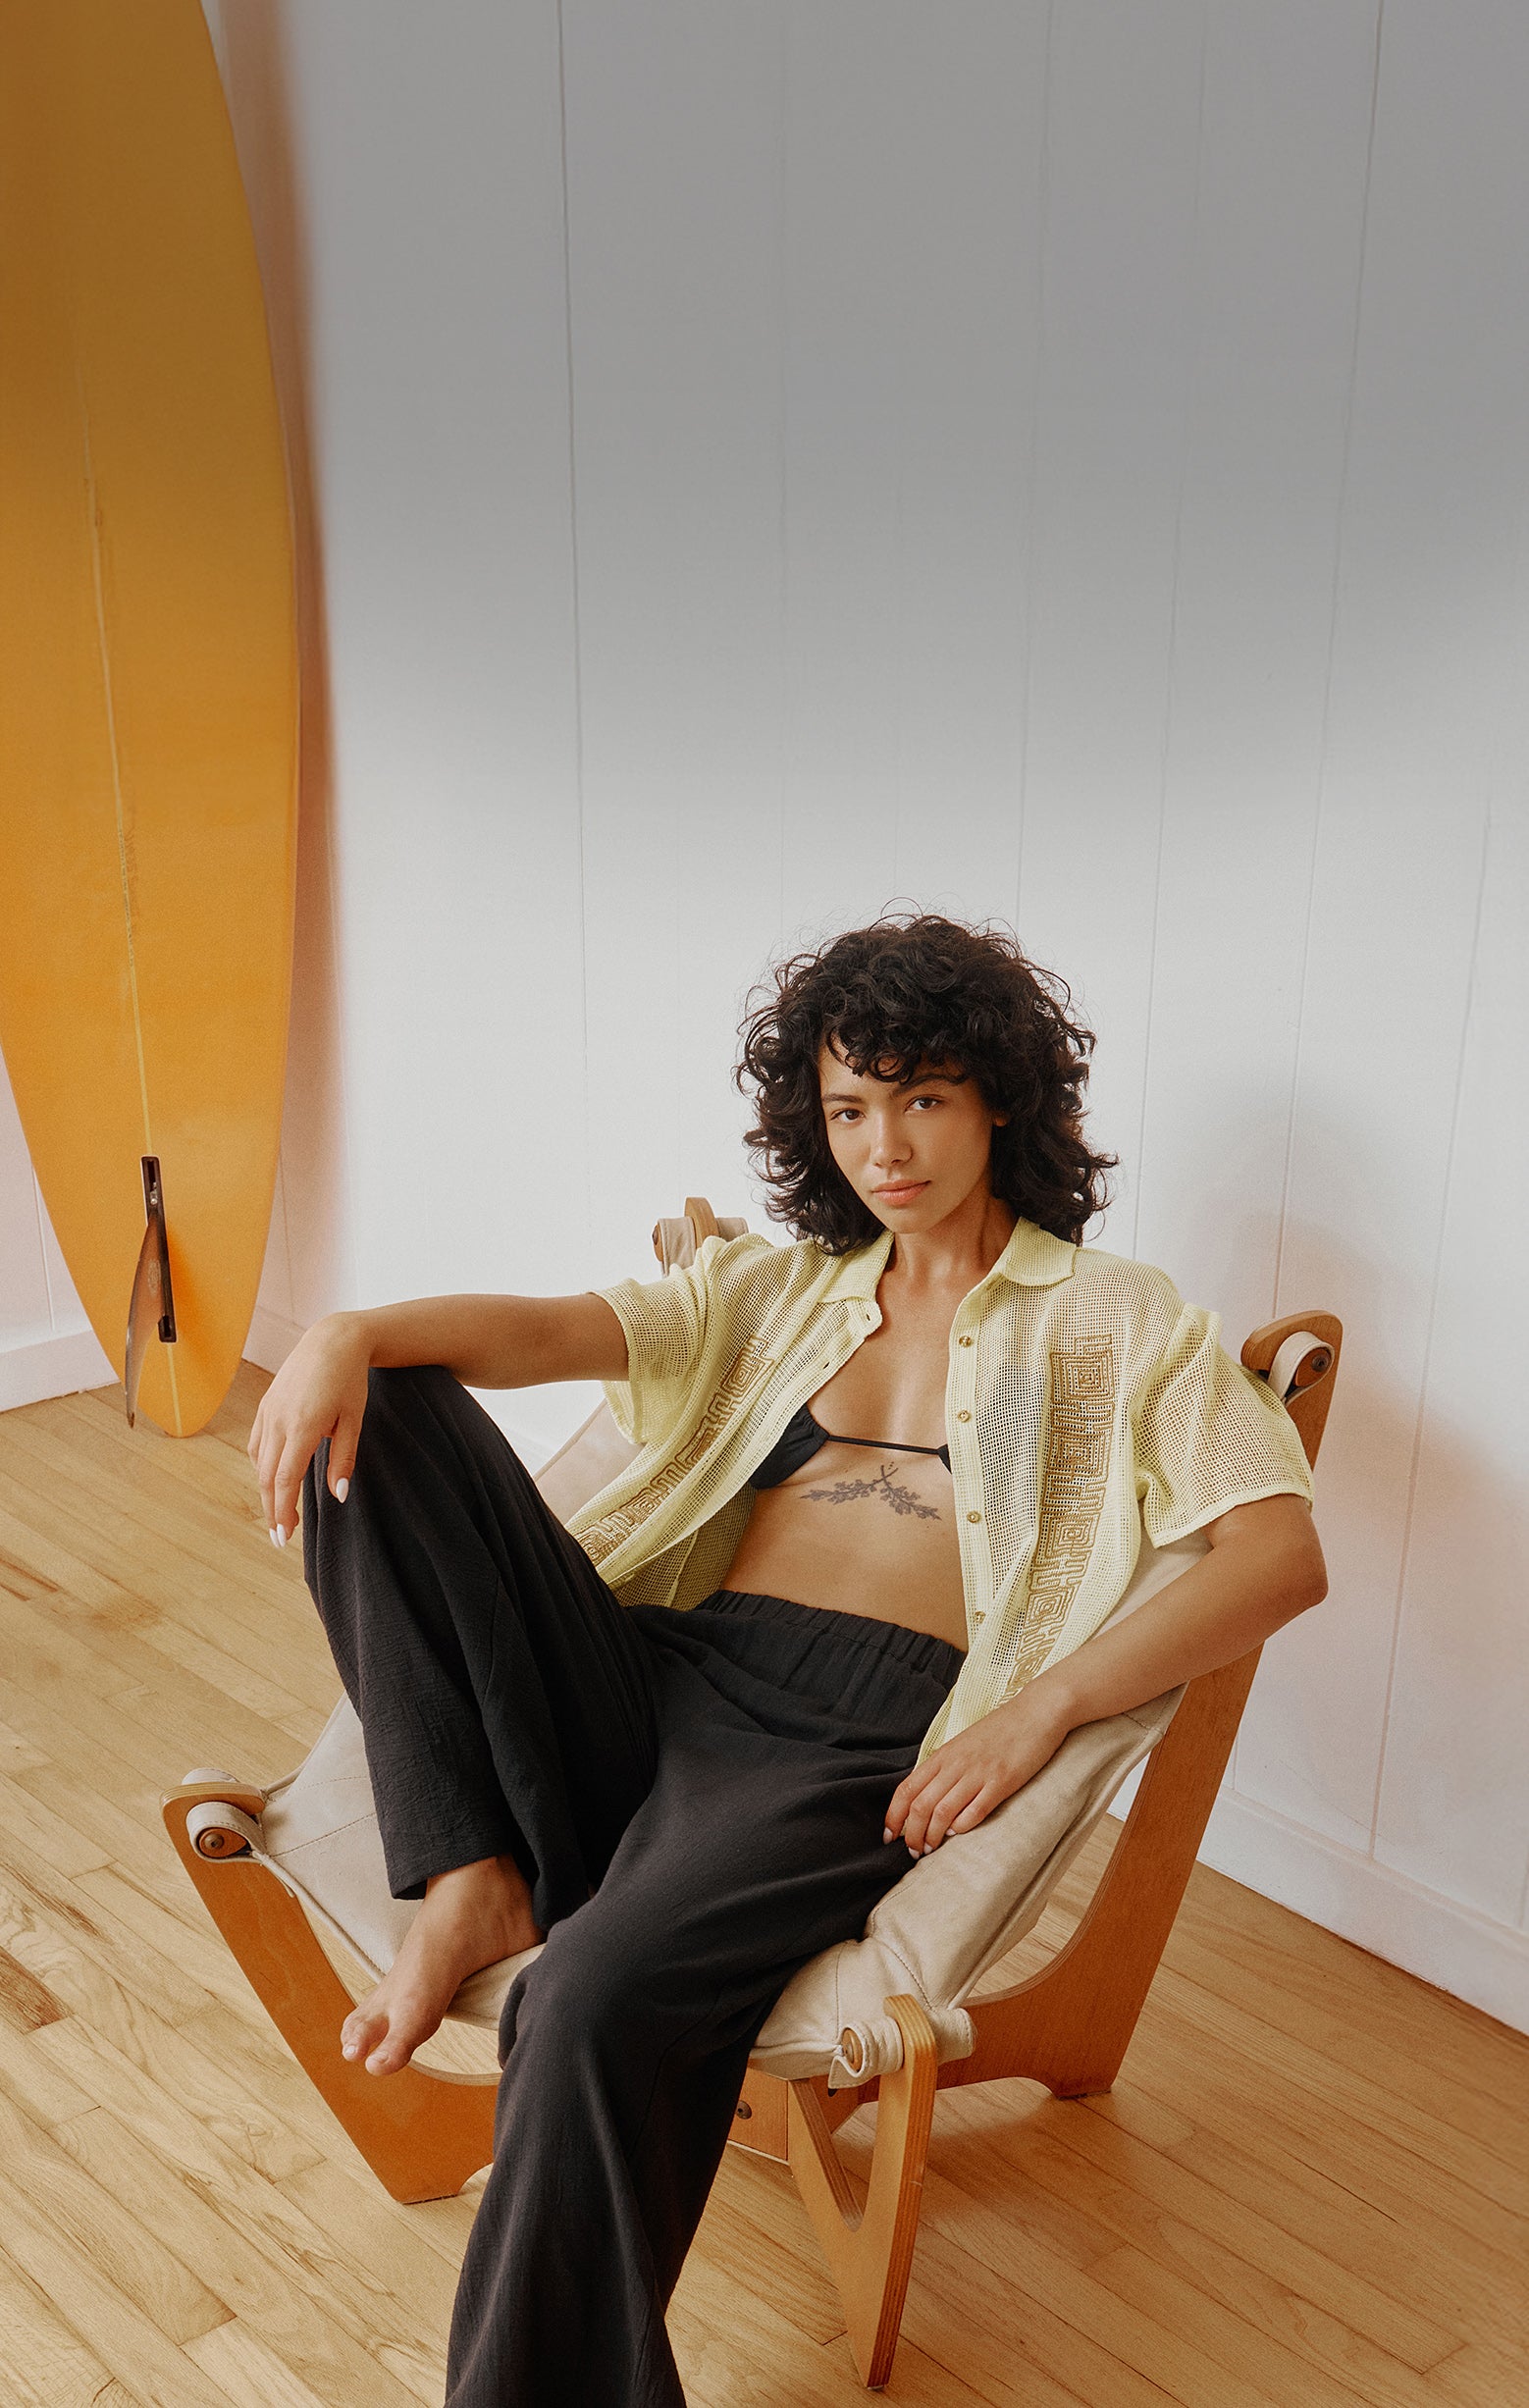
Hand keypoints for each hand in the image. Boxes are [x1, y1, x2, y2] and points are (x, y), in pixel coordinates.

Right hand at [247, 1313, 371, 1546]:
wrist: (332, 1340)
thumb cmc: (349, 1380)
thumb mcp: (353, 1420)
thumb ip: (344, 1459)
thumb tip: (339, 1496)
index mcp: (303, 1426)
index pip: (285, 1479)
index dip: (283, 1511)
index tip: (285, 1536)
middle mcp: (279, 1420)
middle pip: (266, 1477)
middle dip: (272, 1510)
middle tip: (279, 1538)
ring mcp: (268, 1412)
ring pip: (259, 1462)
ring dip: (265, 1491)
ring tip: (277, 1513)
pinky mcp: (265, 1406)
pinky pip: (257, 1443)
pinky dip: (261, 1465)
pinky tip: (270, 1479)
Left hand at [883, 1686, 1073, 1856]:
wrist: (1035, 1712)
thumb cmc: (999, 1731)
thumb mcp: (963, 1745)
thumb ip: (945, 1768)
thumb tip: (927, 1797)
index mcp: (943, 1755)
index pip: (907, 1789)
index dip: (893, 1816)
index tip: (889, 1836)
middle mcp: (955, 1764)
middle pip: (920, 1805)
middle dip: (912, 1834)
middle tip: (913, 1852)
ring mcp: (978, 1773)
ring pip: (942, 1812)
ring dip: (933, 1836)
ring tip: (931, 1850)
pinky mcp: (1001, 1782)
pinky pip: (975, 1811)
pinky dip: (962, 1827)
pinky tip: (958, 1834)